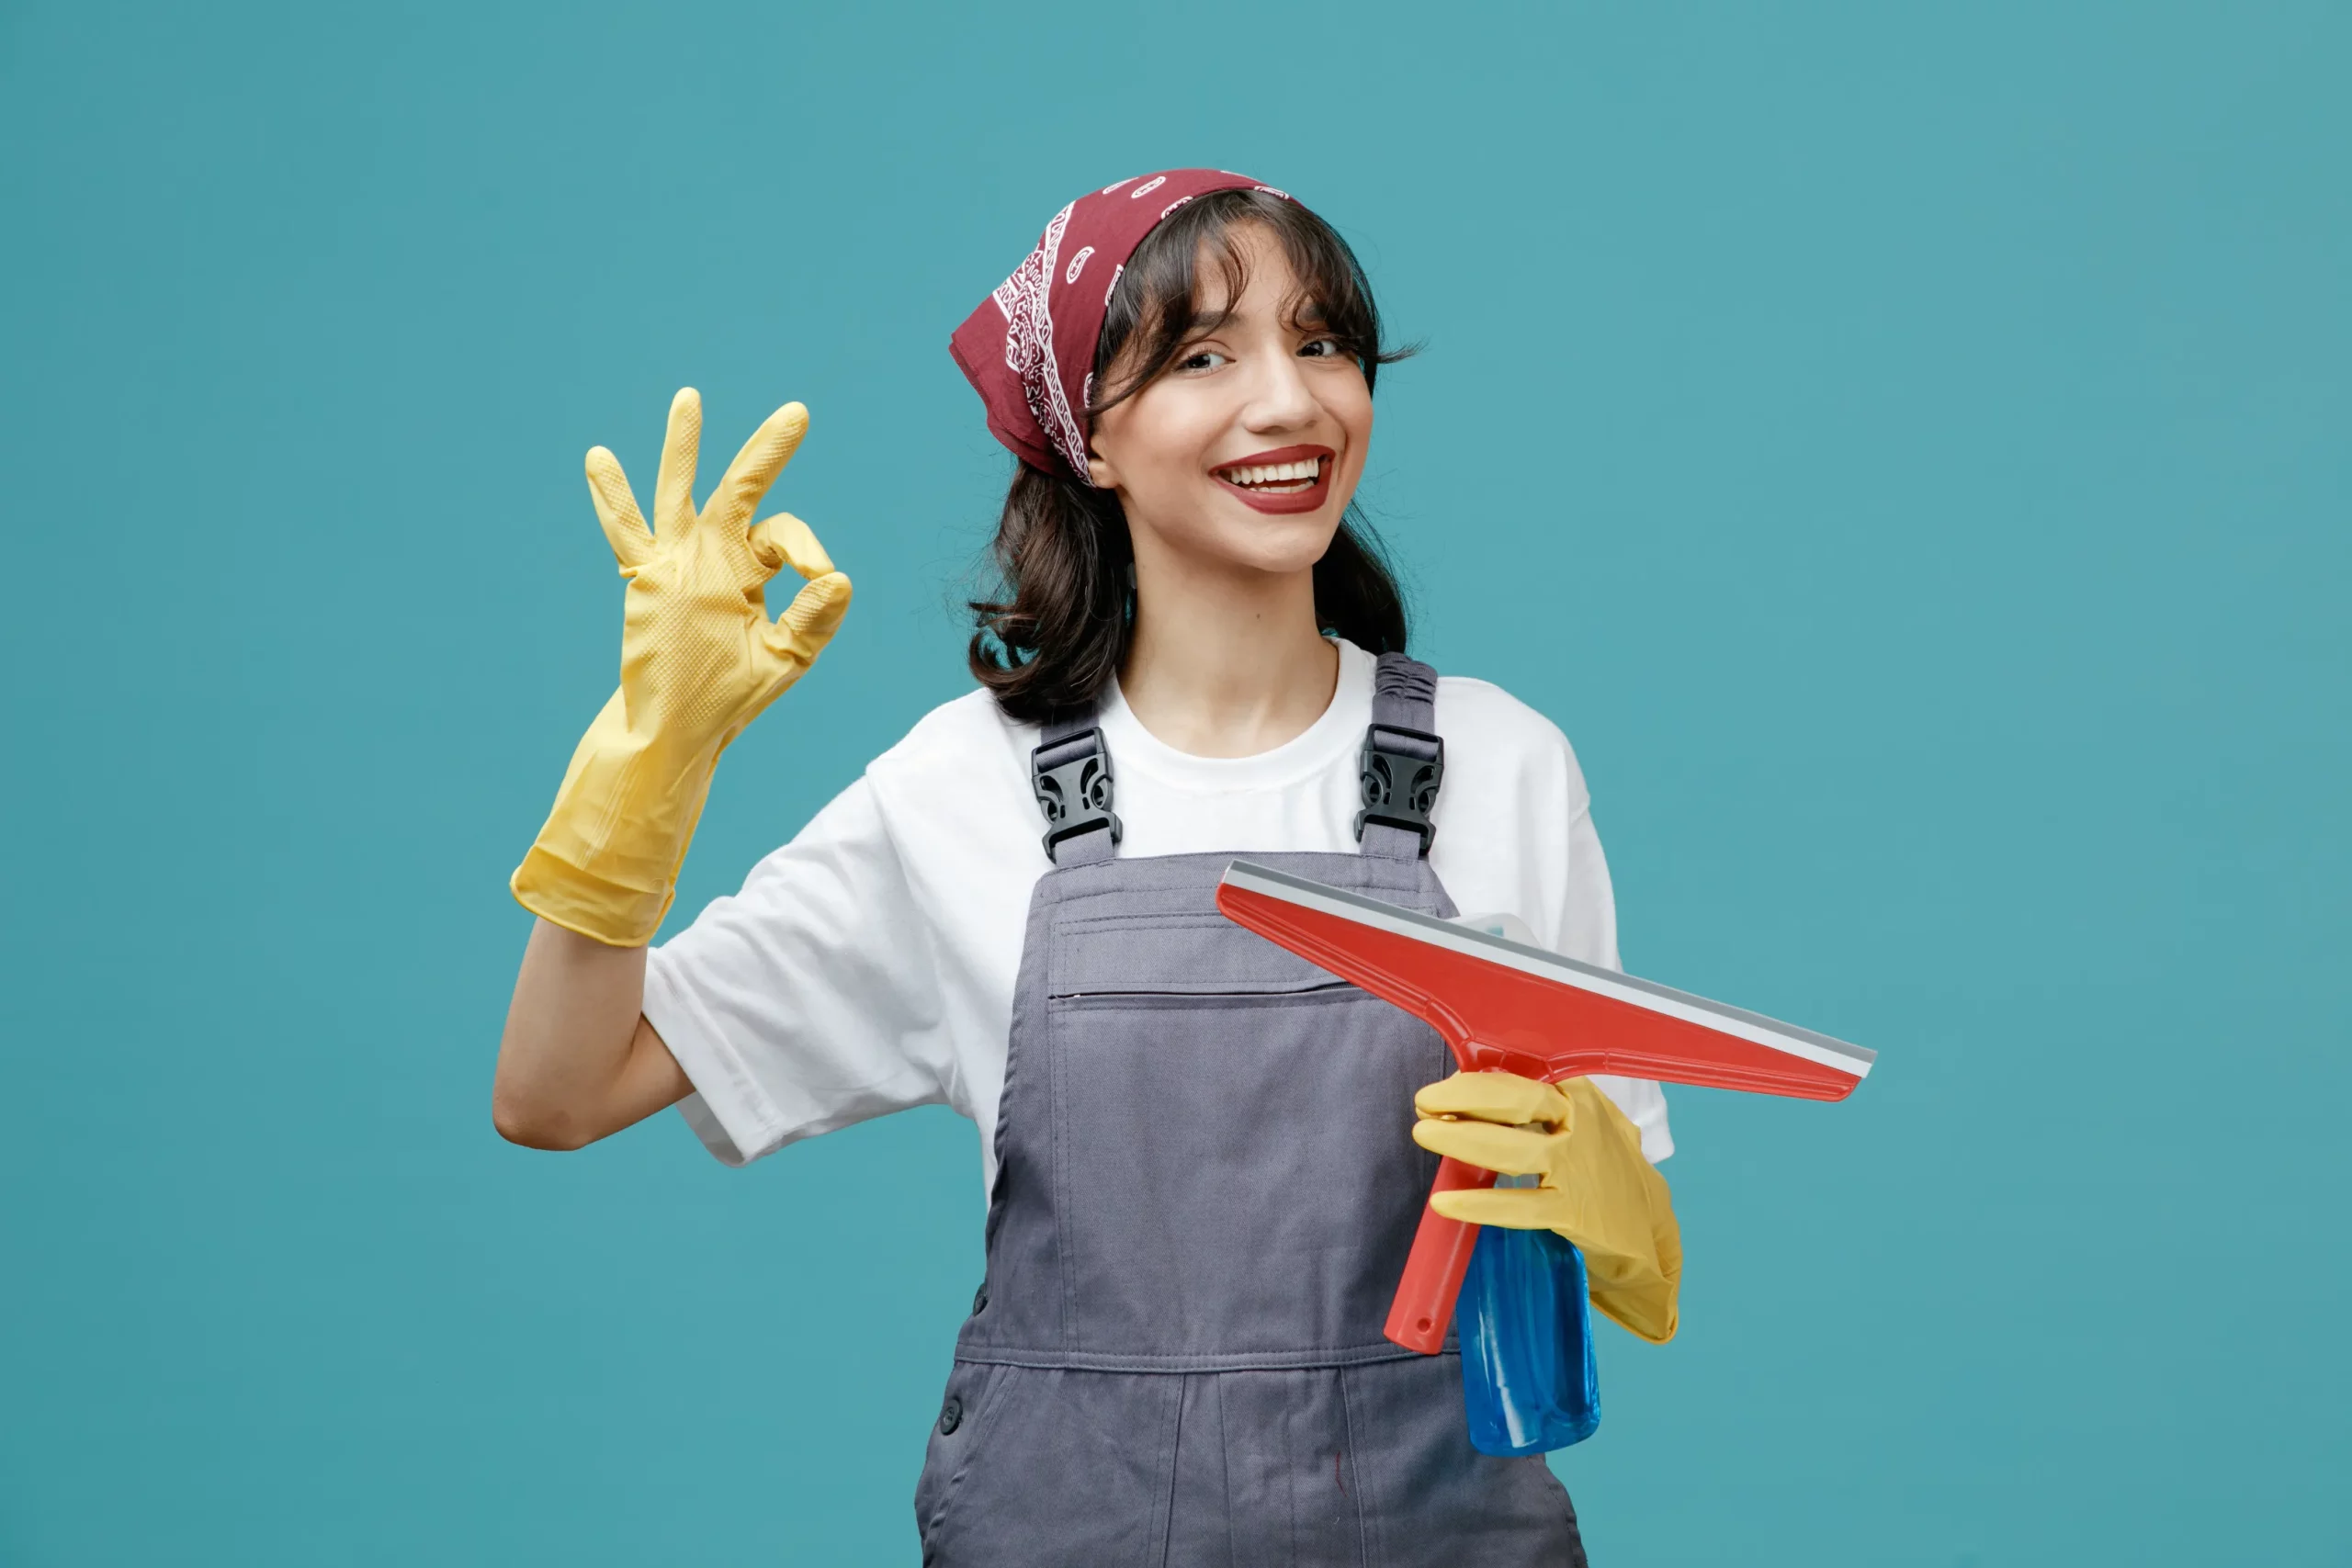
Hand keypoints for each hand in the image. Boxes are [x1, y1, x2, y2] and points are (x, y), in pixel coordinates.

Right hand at [511, 389, 851, 946]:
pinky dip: (612, 496)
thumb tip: (842, 577)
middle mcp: (717, 558)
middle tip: (798, 412)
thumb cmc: (728, 699)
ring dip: (684, 447)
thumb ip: (812, 620)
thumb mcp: (783, 660)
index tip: (820, 575)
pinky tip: (598, 459)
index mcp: (753, 573)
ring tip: (690, 399)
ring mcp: (679, 563)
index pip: (786, 536)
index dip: (808, 547)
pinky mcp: (648, 579)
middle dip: (768, 452)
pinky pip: (627, 530)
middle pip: (742, 491)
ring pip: (681, 492)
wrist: (675, 731)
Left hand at [1411, 1071, 1681, 1342]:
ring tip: (1425, 1134)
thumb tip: (1469, 1091)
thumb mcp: (1582, 1123)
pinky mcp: (1574, 1212)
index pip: (1523, 1077)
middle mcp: (1581, 1125)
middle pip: (1518, 1100)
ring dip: (1463, 1139)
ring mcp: (1578, 1168)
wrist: (1648, 1227)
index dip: (1477, 1081)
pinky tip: (1446, 1203)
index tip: (1441, 1089)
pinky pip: (1520, 1206)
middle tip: (1424, 1103)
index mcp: (1579, 1096)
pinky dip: (1479, 1204)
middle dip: (1465, 1098)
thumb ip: (1539, 1106)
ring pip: (1514, 1148)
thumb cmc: (1601, 1166)